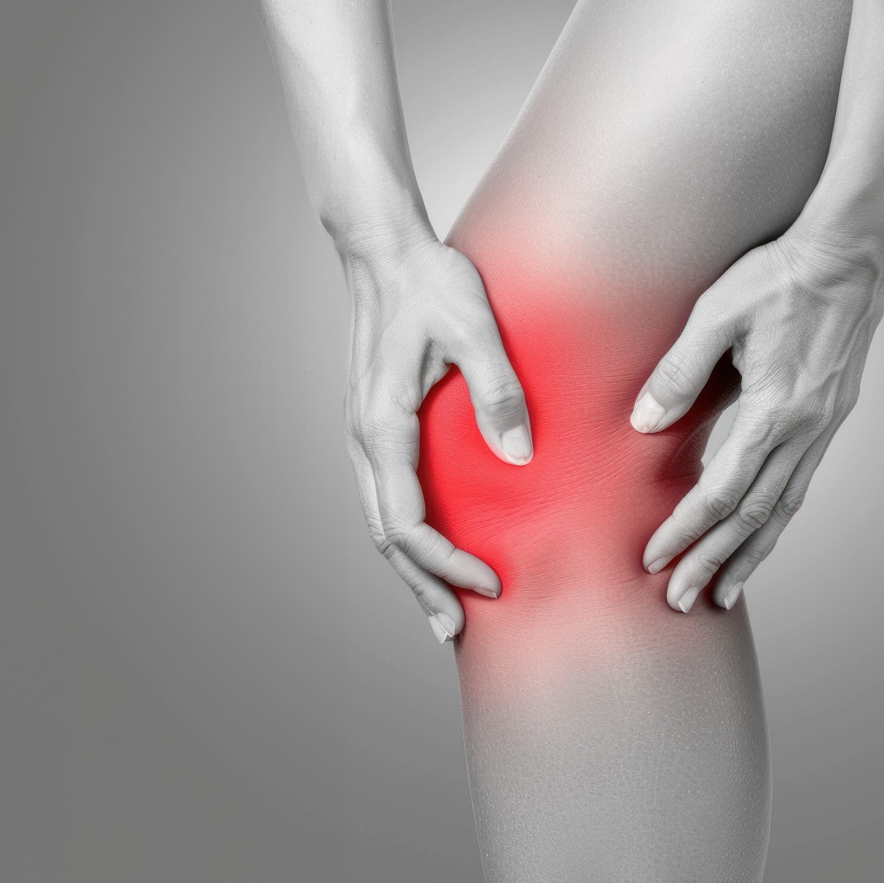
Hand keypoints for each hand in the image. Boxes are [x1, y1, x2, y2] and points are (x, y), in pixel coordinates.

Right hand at [342, 227, 532, 641]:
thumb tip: (519, 456)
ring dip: (411, 568)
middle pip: (386, 535)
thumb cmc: (429, 282)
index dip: (445, 563)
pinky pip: (386, 496)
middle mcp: (364, 439)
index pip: (406, 521)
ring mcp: (364, 435)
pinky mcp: (375, 427)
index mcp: (382, 425)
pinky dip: (407, 535)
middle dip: (422, 586)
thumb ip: (497, 389)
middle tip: (457, 631)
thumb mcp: (474, 326)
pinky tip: (432, 550)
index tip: (490, 583)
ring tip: (442, 610)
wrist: (384, 250)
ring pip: (380, 520)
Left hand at [630, 225, 883, 610]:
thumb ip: (680, 370)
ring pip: (782, 509)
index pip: (724, 490)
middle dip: (714, 561)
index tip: (655, 558)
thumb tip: (645, 422)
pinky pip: (798, 486)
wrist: (850, 252)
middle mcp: (805, 428)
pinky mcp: (827, 419)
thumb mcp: (717, 311)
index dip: (687, 529)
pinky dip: (774, 523)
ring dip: (748, 555)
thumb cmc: (781, 273)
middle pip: (755, 515)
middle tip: (681, 600)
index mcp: (776, 407)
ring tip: (720, 593)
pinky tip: (757, 541)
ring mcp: (822, 427)